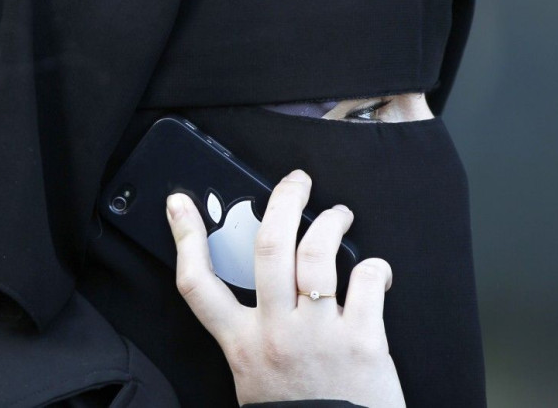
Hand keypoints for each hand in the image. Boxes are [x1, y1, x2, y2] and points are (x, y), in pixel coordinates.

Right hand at [165, 169, 404, 407]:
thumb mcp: (258, 374)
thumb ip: (258, 332)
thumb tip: (276, 283)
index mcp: (242, 344)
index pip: (199, 285)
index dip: (187, 238)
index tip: (181, 203)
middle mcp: (275, 332)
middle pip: (268, 247)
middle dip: (282, 201)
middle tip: (296, 182)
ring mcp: (317, 333)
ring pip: (316, 252)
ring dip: (331, 221)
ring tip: (339, 215)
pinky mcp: (360, 339)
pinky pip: (366, 279)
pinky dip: (375, 267)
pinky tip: (376, 273)